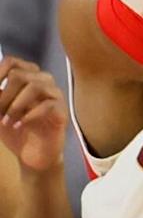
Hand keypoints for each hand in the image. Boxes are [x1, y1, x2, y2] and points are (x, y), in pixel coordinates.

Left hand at [0, 58, 67, 172]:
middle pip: (19, 75)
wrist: (32, 155)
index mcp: (26, 77)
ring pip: (34, 86)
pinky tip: (19, 125)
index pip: (11, 62)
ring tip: (6, 122)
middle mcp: (42, 80)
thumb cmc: (14, 130)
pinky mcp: (61, 110)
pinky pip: (47, 104)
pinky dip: (28, 116)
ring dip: (14, 106)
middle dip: (3, 97)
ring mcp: (54, 94)